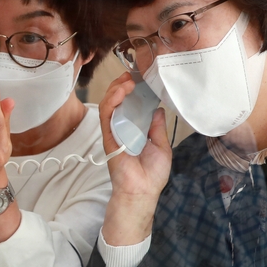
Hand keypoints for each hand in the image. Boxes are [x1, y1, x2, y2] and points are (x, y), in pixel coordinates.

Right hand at [98, 72, 171, 198]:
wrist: (142, 191)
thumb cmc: (152, 174)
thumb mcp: (161, 145)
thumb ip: (157, 127)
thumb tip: (158, 110)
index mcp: (136, 130)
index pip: (131, 105)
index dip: (134, 90)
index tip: (142, 78)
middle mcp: (123, 128)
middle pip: (117, 101)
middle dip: (123, 85)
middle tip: (133, 75)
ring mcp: (114, 132)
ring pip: (109, 104)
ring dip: (117, 89)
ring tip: (127, 81)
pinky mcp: (107, 137)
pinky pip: (105, 115)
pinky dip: (110, 102)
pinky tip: (120, 92)